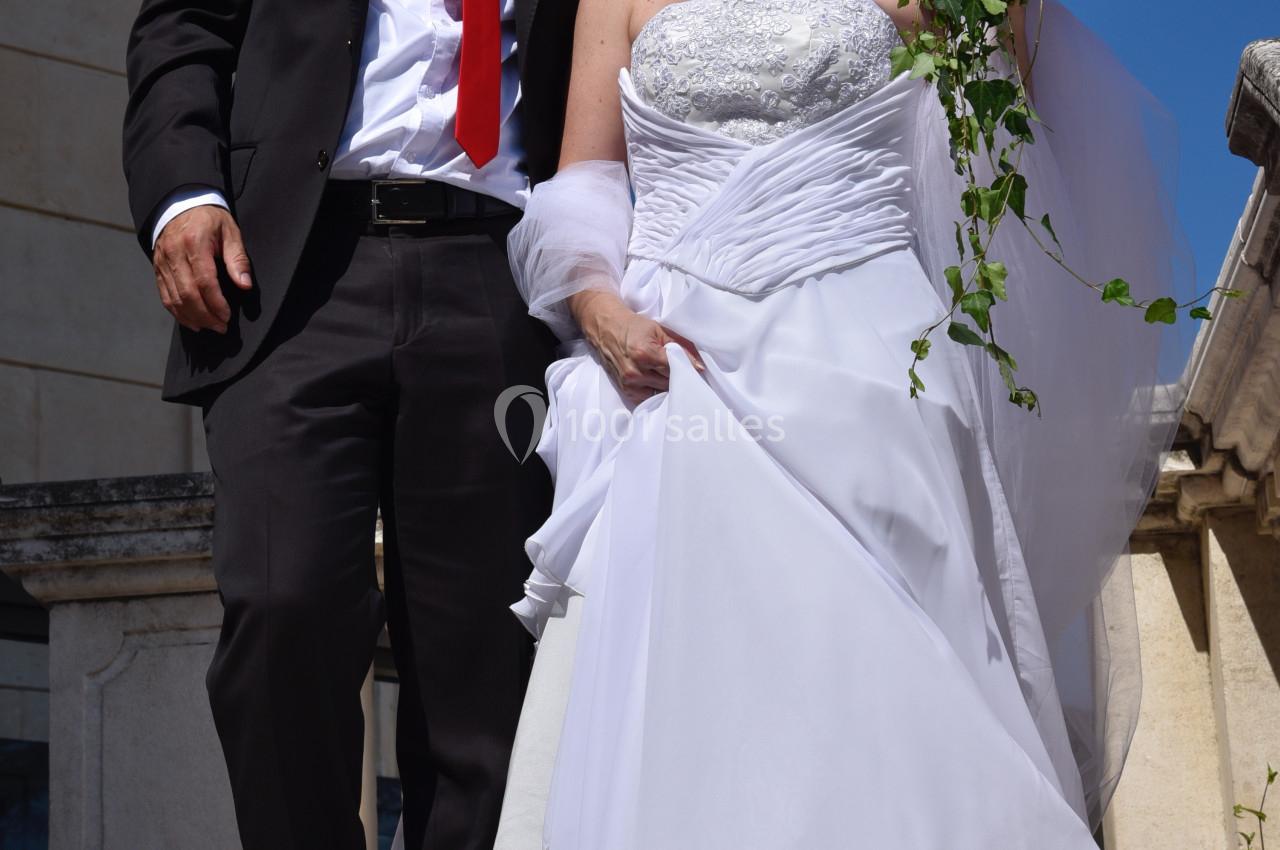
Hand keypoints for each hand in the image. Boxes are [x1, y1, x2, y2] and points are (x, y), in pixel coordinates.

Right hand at [152, 205, 251, 333]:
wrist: (180, 204)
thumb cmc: (210, 219)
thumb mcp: (230, 232)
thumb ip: (238, 259)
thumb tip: (245, 285)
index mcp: (194, 243)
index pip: (204, 281)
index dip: (215, 303)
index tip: (227, 316)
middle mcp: (174, 254)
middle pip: (187, 294)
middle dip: (205, 315)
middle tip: (220, 327)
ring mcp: (162, 262)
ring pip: (173, 298)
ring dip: (192, 317)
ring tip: (209, 327)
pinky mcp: (157, 268)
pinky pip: (165, 295)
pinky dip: (177, 312)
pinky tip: (191, 321)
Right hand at [569, 290, 704, 404]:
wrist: (606, 328)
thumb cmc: (633, 326)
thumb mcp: (659, 330)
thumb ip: (681, 347)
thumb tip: (700, 366)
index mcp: (645, 354)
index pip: (675, 368)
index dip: (688, 369)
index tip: (697, 370)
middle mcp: (635, 372)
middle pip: (669, 383)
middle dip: (678, 377)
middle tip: (684, 372)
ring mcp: (629, 384)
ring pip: (661, 392)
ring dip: (668, 386)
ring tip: (670, 376)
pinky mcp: (626, 390)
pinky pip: (648, 398)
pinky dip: (655, 391)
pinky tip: (657, 382)